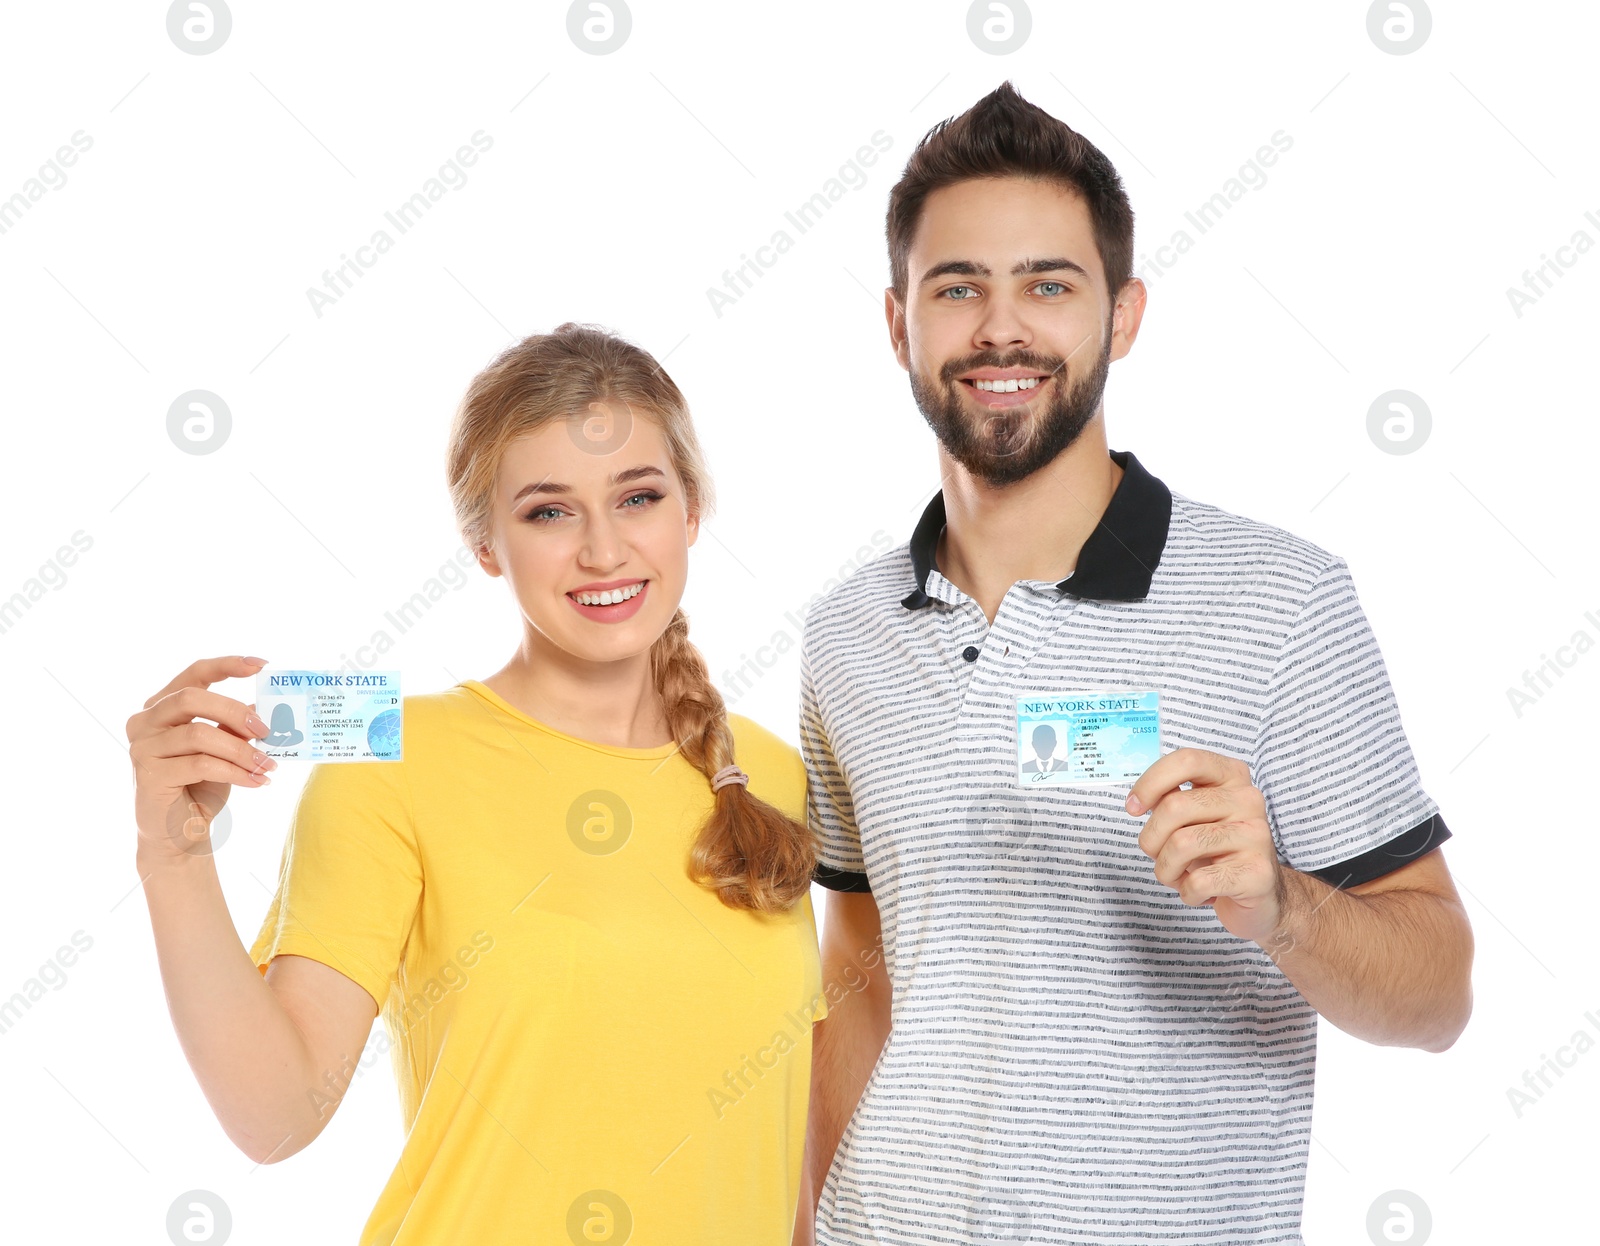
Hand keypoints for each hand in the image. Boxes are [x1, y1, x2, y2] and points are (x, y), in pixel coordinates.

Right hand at [126, 655, 276, 862]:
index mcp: (163, 706)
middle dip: (235, 711)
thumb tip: (263, 707)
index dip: (227, 665)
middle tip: (267, 729)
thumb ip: (235, 726)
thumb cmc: (201, 786)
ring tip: (267, 766)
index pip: (193, 673)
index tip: (261, 665)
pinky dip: (235, 771)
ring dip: (241, 750)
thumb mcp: (225, 749)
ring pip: (199, 734)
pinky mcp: (148, 775)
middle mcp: (145, 721)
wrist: (180, 833)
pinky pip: (200, 764)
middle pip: (191, 698)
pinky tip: (256, 781)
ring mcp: (142, 748)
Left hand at [1125, 748, 1284, 946]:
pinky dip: (1187, 893)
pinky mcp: (1258, 873)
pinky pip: (1199, 881)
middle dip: (1151, 839)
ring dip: (1166, 870)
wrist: (1260, 894)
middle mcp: (1248, 799)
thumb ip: (1170, 800)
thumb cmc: (1216, 851)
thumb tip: (1138, 801)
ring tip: (1178, 877)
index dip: (1151, 782)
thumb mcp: (1193, 817)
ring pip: (1181, 845)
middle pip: (1174, 806)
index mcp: (1232, 776)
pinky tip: (1200, 893)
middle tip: (1157, 856)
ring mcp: (1257, 835)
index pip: (1187, 760)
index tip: (1133, 807)